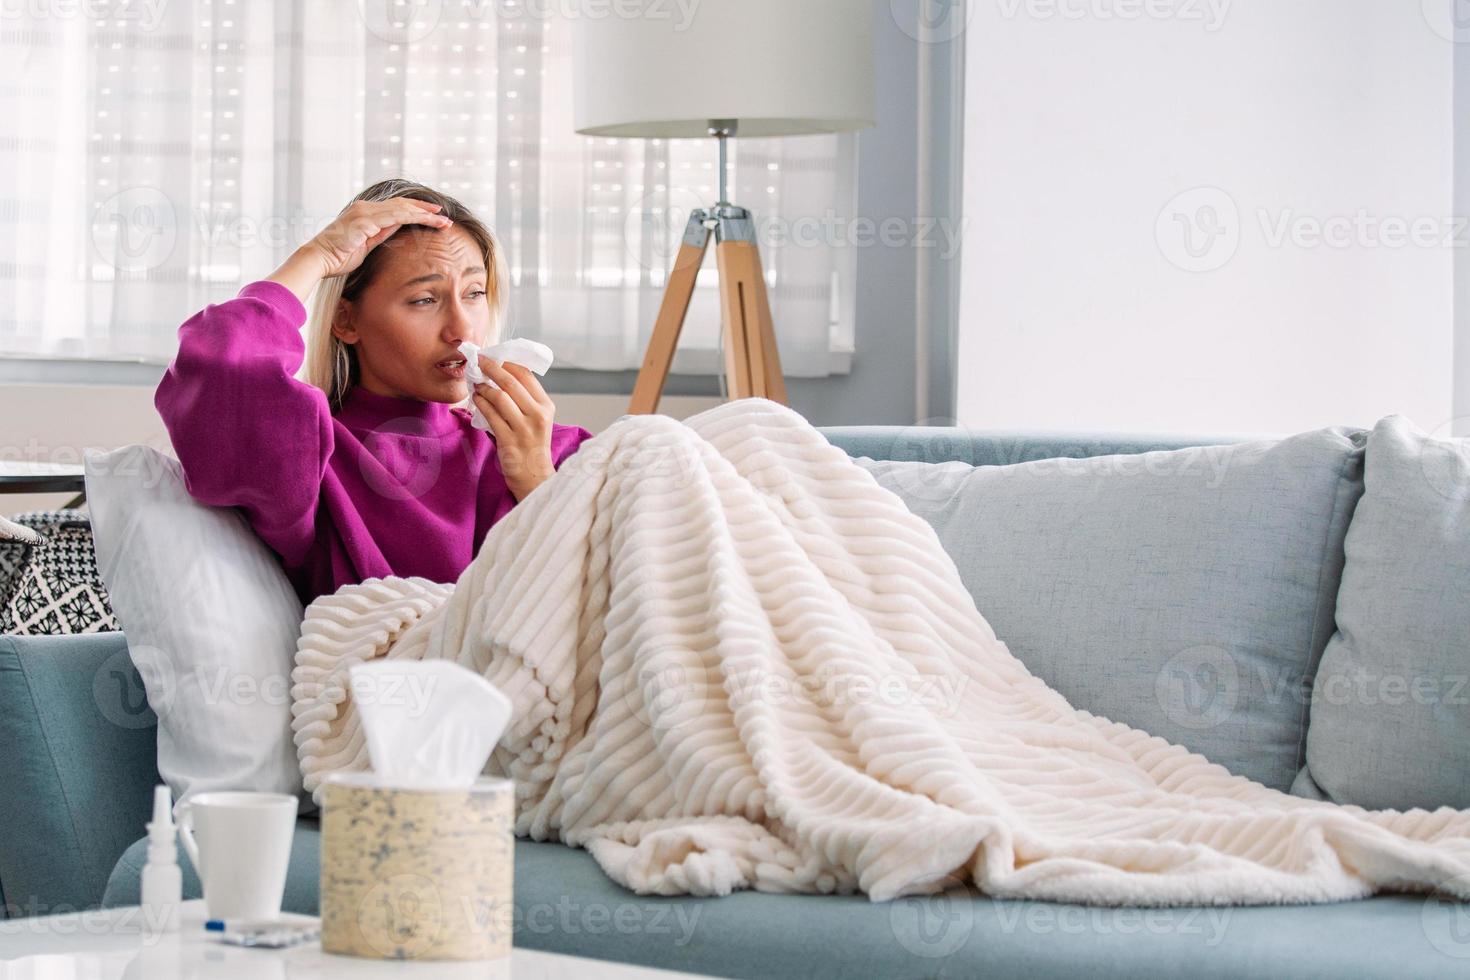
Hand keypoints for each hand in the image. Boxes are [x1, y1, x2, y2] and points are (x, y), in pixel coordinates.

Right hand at [307, 197, 453, 277]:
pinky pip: (395, 216)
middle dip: (424, 208)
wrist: (318, 259)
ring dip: (424, 213)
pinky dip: (414, 216)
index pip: (395, 207)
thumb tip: (395, 228)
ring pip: (402, 208)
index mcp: (364, 213)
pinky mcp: (366, 221)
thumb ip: (380, 235)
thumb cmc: (338, 257)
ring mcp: (365, 213)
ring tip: (442, 218)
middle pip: (401, 203)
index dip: (414, 209)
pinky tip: (428, 219)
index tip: (431, 214)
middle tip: (443, 213)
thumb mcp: (365, 245)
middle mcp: (365, 208)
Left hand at [474, 358, 557, 500]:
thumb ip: (525, 399)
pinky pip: (490, 416)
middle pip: (510, 382)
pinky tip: (475, 399)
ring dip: (483, 387)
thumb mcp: (537, 419)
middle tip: (478, 360)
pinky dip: (480, 404)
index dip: (507, 362)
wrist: (534, 477)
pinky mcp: (509, 441)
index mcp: (546, 406)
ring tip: (476, 383)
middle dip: (491, 368)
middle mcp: (537, 415)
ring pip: (499, 397)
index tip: (493, 356)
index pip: (526, 374)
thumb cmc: (532, 445)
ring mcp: (524, 429)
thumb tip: (501, 373)